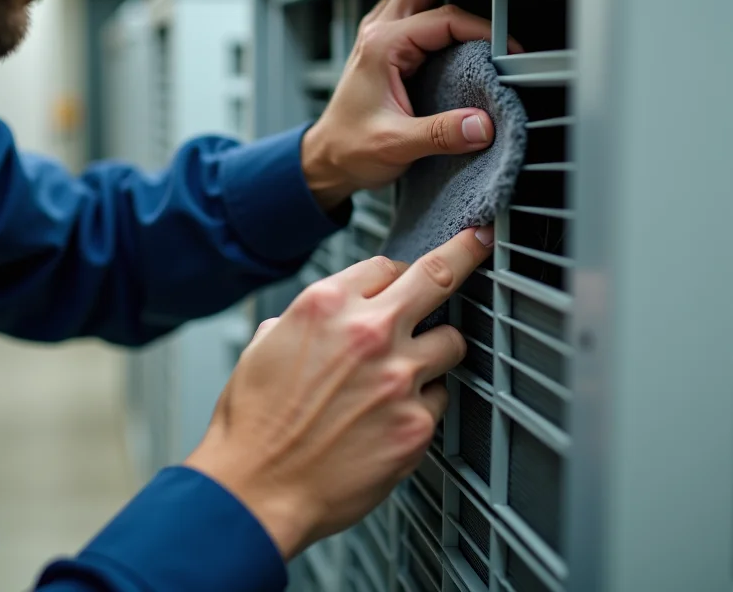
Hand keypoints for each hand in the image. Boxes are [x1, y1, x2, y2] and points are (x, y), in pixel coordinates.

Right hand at [184, 227, 494, 558]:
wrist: (257, 489)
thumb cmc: (254, 425)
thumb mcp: (263, 348)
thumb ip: (304, 322)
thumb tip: (326, 318)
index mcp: (325, 305)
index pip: (385, 266)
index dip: (395, 276)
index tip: (408, 276)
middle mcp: (368, 333)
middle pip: (439, 276)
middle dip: (465, 254)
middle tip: (478, 244)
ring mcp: (399, 378)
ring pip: (452, 341)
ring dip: (437, 350)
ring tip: (409, 372)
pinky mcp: (416, 423)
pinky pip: (440, 398)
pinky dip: (422, 403)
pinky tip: (391, 418)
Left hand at [302, 0, 525, 209]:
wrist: (326, 158)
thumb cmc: (349, 147)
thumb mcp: (397, 144)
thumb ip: (441, 134)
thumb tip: (481, 125)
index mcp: (381, 46)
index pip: (444, 20)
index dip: (482, 29)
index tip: (508, 49)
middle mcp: (378, 32)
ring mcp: (379, 36)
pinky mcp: (384, 47)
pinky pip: (412, 8)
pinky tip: (453, 7)